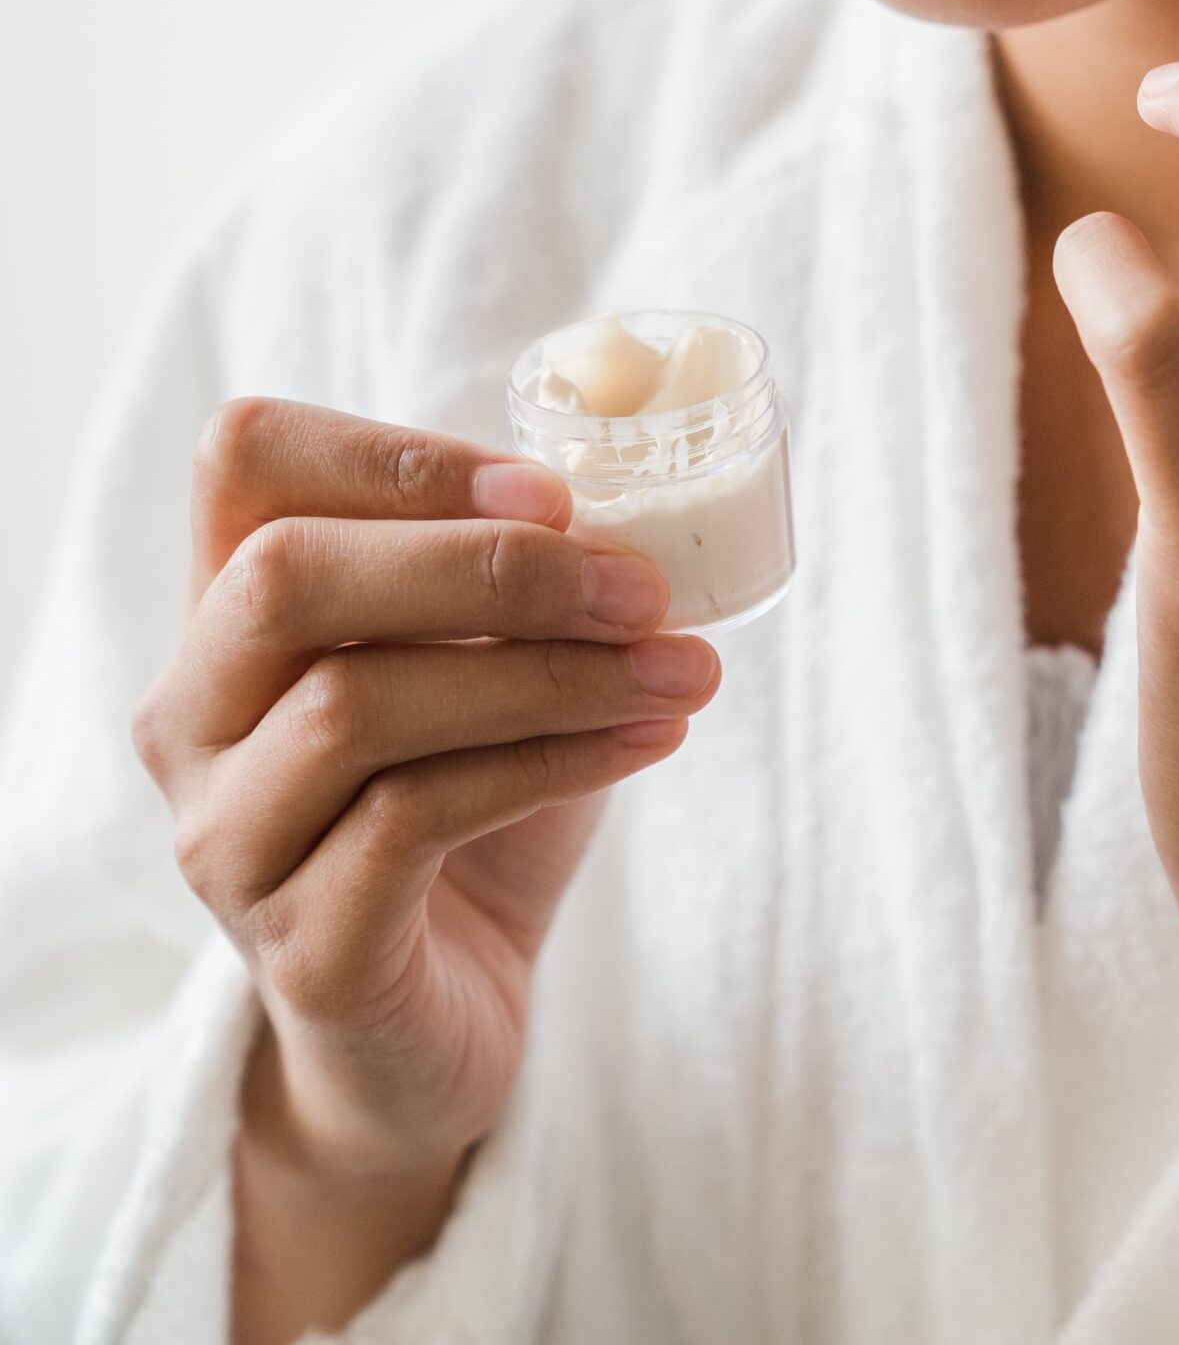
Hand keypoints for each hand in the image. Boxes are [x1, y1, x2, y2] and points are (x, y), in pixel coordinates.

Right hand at [131, 399, 720, 1180]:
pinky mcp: (300, 948)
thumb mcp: (484, 666)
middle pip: (285, 575)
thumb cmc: (467, 811)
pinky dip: (553, 762)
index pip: (245, 460)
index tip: (552, 490)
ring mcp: (228, 839)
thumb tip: (633, 498)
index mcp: (228, 613)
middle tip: (639, 584)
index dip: (393, 454)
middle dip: (482, 563)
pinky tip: (648, 742)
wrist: (435, 1027)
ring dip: (548, 672)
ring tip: (681, 668)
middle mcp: (194, 717)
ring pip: (357, 705)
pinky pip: (413, 821)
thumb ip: (512, 579)